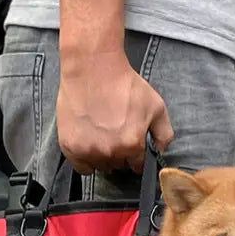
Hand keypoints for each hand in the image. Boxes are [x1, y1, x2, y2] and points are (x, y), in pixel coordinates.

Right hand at [56, 50, 173, 173]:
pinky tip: (89, 142)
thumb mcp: (156, 105)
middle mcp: (111, 152)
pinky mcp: (71, 147)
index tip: (132, 147)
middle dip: (120, 154)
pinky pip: (82, 167)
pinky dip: (86, 159)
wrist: (92, 67)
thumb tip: (160, 151)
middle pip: (119, 166)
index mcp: (132, 145)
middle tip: (116, 134)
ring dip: (103, 156)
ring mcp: (89, 151)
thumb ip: (163, 133)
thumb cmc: (123, 84)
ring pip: (101, 166)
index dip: (136, 156)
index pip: (138, 166)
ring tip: (102, 134)